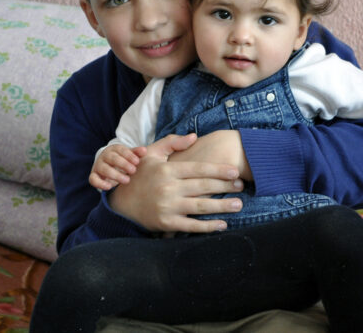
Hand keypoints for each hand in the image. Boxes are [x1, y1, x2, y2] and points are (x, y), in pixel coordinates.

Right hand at [89, 144, 145, 189]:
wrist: (109, 166)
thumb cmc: (123, 160)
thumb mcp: (130, 156)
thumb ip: (137, 153)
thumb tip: (144, 151)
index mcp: (114, 149)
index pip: (121, 150)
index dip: (129, 155)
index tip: (137, 162)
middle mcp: (105, 156)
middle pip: (112, 158)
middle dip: (123, 164)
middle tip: (133, 171)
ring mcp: (98, 165)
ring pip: (104, 169)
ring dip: (115, 175)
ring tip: (127, 180)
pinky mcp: (94, 175)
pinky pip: (93, 179)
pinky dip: (100, 183)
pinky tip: (109, 187)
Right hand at [107, 134, 245, 232]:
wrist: (120, 202)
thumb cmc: (139, 175)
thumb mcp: (151, 154)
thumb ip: (172, 142)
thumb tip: (194, 136)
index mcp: (167, 170)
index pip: (198, 169)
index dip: (218, 170)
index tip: (234, 171)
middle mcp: (168, 188)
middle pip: (203, 187)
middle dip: (225, 187)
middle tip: (241, 186)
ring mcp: (168, 207)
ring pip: (200, 207)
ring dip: (222, 206)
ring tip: (238, 205)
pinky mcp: (166, 223)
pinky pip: (191, 225)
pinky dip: (208, 226)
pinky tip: (222, 224)